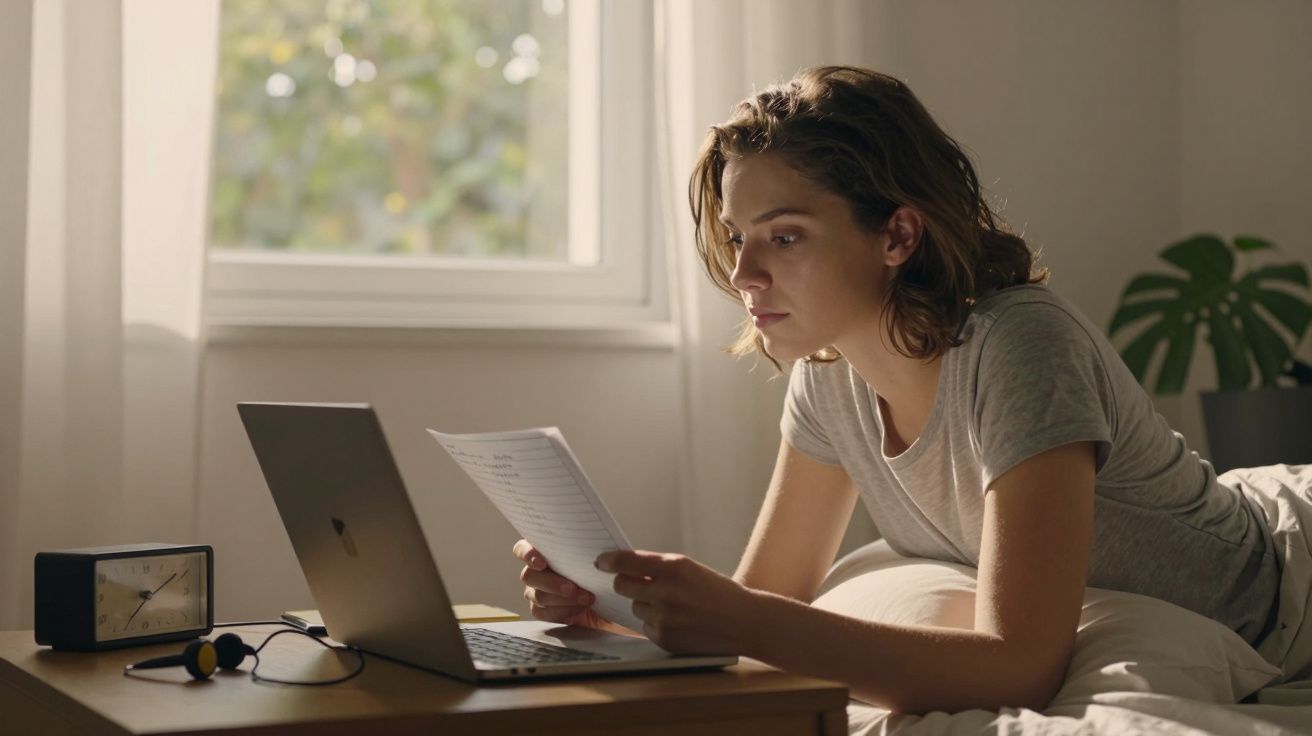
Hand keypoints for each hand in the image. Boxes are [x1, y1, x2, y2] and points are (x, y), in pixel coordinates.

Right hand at [513, 539, 613, 630]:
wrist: (609, 600)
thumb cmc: (600, 574)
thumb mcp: (598, 560)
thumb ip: (587, 551)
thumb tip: (591, 548)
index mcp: (544, 552)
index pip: (522, 549)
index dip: (527, 554)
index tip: (541, 562)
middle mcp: (536, 571)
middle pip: (528, 575)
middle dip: (552, 583)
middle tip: (572, 588)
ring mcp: (535, 592)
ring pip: (537, 596)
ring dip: (562, 598)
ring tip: (586, 598)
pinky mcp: (541, 611)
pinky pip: (543, 612)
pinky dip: (563, 611)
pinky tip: (579, 608)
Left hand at [594, 550, 759, 654]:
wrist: (744, 622)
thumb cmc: (718, 592)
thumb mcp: (690, 569)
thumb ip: (658, 567)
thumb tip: (624, 567)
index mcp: (674, 567)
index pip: (626, 561)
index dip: (608, 560)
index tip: (601, 561)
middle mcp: (666, 591)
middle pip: (622, 585)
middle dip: (626, 583)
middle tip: (636, 583)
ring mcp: (664, 617)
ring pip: (634, 606)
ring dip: (645, 605)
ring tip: (672, 605)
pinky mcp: (664, 638)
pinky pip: (645, 627)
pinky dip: (655, 623)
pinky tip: (677, 621)